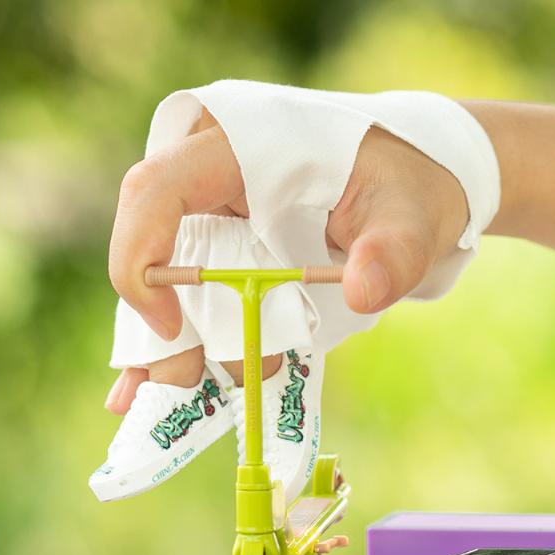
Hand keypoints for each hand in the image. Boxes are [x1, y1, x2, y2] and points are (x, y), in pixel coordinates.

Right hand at [106, 114, 467, 412]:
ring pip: (169, 287)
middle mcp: (209, 182)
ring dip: (175, 349)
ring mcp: (214, 220)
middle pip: (152, 251)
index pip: (157, 190)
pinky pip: (195, 300)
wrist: (413, 188)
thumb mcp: (410, 213)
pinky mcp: (227, 253)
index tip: (168, 325)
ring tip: (184, 405)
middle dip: (160, 330)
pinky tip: (171, 393)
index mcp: (236, 149)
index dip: (141, 256)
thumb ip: (393, 250)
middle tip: (180, 389)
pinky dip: (189, 346)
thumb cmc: (405, 185)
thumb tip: (364, 293)